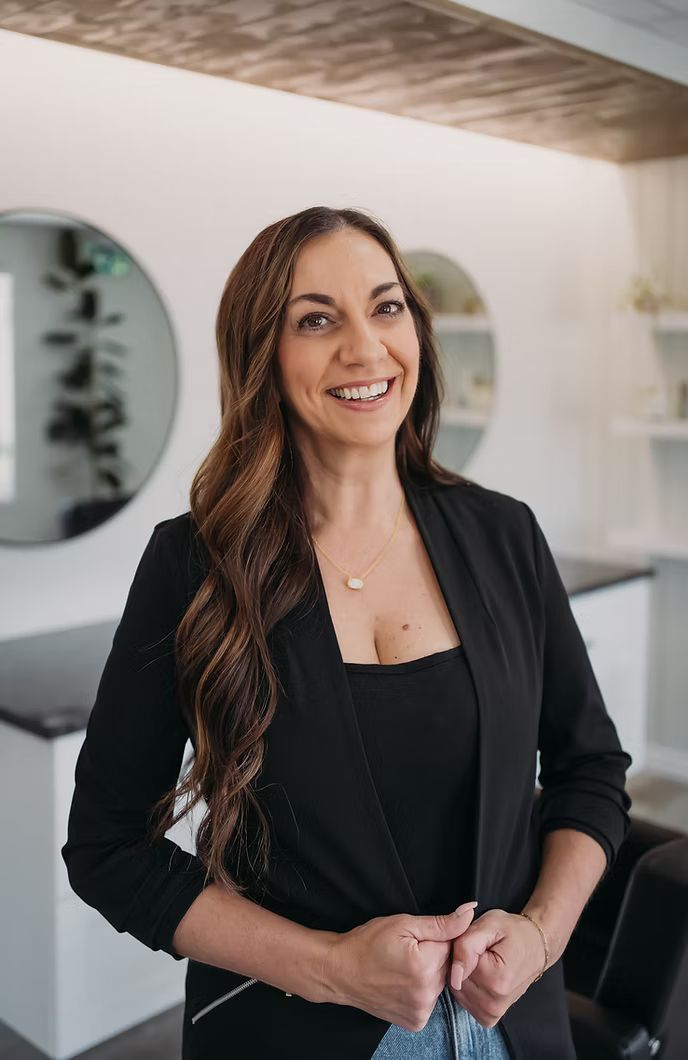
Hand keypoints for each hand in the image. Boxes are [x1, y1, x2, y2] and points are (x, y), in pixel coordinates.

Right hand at [324, 901, 477, 1030]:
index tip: (414, 940)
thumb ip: (442, 923)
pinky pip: (430, 1000)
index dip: (434, 938)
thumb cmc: (367, 943)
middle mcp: (426, 993)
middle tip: (406, 952)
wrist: (341, 972)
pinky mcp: (415, 1022)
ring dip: (428, 974)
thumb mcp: (403, 924)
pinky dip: (421, 991)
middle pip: (447, 965)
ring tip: (402, 968)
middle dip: (433, 956)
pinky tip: (403, 983)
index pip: (451, 945)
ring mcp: (421, 1011)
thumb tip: (470, 912)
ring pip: (439, 983)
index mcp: (426, 966)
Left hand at [446, 909, 547, 1026]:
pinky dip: (468, 988)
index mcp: (496, 980)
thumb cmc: (513, 931)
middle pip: (455, 980)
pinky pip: (465, 1001)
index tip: (479, 943)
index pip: (455, 965)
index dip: (461, 948)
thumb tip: (455, 974)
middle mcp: (494, 1003)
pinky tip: (483, 976)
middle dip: (462, 963)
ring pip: (458, 990)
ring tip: (485, 962)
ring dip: (465, 975)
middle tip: (482, 951)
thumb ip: (466, 946)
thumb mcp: (489, 925)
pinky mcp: (489, 1017)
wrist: (536, 946)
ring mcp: (492, 1013)